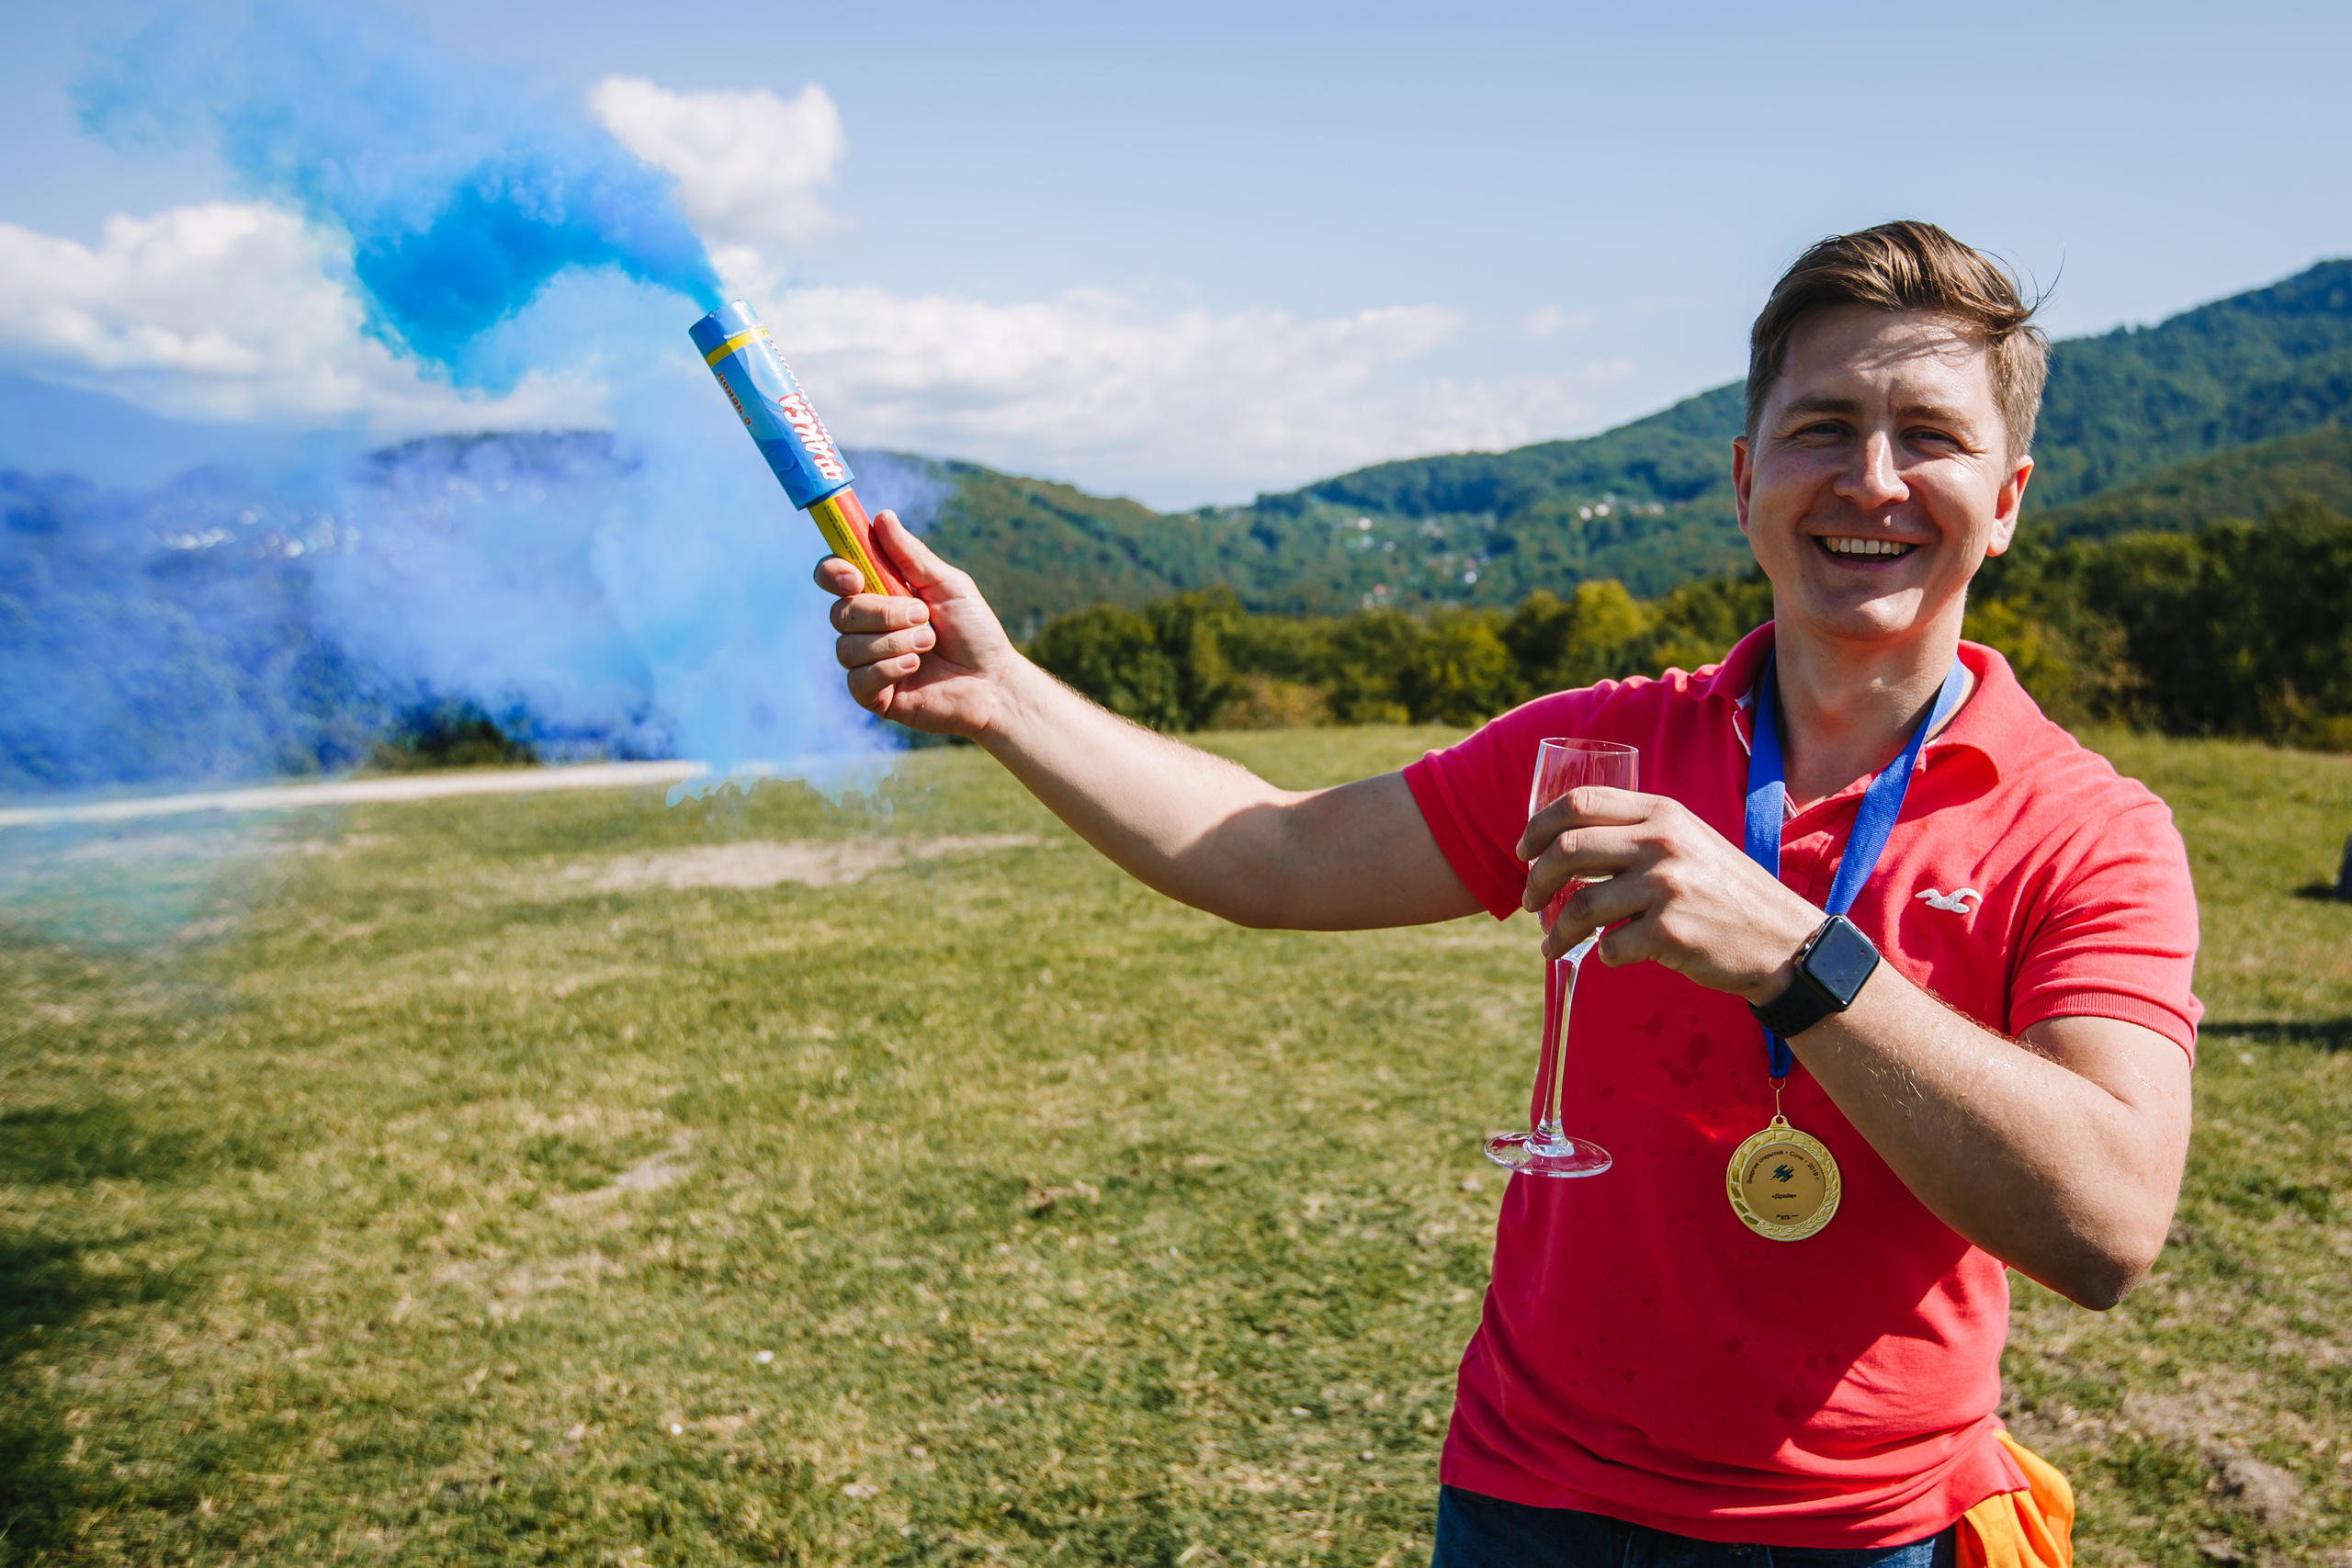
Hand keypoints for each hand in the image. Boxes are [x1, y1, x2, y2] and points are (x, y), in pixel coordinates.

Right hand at [816, 511, 1019, 737]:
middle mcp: (867, 628)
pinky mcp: (874, 695)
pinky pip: (858, 680)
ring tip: (929, 643)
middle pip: (840, 613)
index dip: (834, 573)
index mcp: (879, 595)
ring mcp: (868, 662)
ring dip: (894, 642)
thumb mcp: (947, 585)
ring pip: (847, 648)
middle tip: (923, 615)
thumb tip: (882, 517)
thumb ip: (911, 555)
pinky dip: (889, 668)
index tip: (855, 577)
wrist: (994, 681)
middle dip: (882, 613)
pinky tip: (916, 667)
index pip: (834, 578)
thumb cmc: (974, 630)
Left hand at [1516, 787, 1823, 1002]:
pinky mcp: (1669, 934)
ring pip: (1580, 906)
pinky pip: (1609, 947)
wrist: (1784, 942)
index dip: (1539, 826)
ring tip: (1551, 945)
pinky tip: (1610, 957)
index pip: (1581, 803)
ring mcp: (1666, 888)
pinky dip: (1602, 956)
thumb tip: (1566, 845)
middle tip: (1528, 901)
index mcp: (1663, 813)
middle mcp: (1662, 843)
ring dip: (1556, 930)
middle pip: (1567, 850)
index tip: (1523, 850)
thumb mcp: (1690, 842)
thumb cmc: (1727, 893)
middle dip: (1536, 879)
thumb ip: (1639, 834)